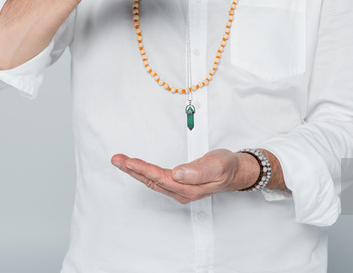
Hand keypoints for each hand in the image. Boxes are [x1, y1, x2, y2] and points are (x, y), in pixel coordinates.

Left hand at [111, 149, 259, 203]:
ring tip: (120, 161)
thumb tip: (179, 173)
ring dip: (135, 171)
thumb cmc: (227, 167)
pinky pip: (157, 180)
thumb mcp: (217, 165)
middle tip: (116, 160)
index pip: (160, 177)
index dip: (143, 169)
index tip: (129, 161)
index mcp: (189, 188)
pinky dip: (144, 173)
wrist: (236, 172)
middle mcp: (181, 192)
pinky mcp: (178, 185)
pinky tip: (136, 168)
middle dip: (132, 170)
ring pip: (152, 181)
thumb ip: (198, 170)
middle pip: (151, 181)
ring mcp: (179, 190)